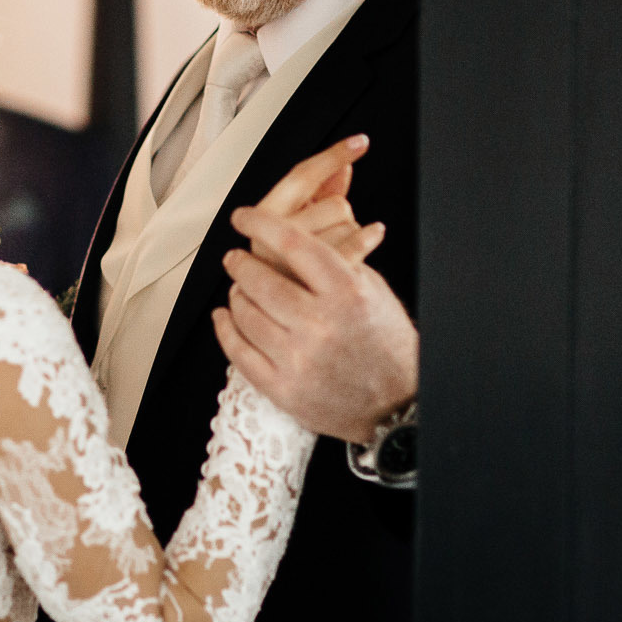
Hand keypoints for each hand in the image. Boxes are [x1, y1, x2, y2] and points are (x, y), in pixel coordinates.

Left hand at [211, 202, 417, 444]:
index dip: (259, 223)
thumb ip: (337, 260)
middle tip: (234, 257)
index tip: (243, 217)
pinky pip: (238, 352)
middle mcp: (320, 324)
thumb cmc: (386, 343)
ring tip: (238, 288)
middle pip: (259, 279)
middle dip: (239, 262)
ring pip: (245, 314)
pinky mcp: (283, 389)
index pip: (291, 243)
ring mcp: (299, 359)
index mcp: (346, 292)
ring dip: (235, 294)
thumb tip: (295, 232)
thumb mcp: (373, 290)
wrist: (396, 405)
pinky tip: (225, 317)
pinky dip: (226, 329)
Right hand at [250, 136, 386, 270]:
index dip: (334, 155)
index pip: (302, 176)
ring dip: (347, 234)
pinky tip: (373, 234)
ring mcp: (290, 261)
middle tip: (324, 236)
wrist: (278, 325)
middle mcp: (272, 238)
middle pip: (333, 203)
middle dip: (337, 216)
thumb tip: (342, 166)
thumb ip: (318, 194)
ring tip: (332, 252)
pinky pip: (354, 243)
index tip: (360, 142)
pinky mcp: (310, 281)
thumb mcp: (295, 229)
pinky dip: (368, 237)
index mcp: (262, 220)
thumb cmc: (286, 274)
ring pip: (346, 222)